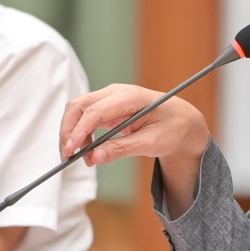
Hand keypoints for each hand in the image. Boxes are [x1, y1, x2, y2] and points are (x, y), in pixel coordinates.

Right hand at [61, 84, 210, 216]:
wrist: (182, 121)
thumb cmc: (173, 128)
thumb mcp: (151, 143)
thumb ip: (122, 149)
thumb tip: (94, 157)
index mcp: (130, 97)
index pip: (95, 111)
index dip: (79, 131)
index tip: (71, 150)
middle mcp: (116, 92)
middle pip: (79, 106)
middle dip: (68, 131)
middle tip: (67, 156)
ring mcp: (110, 98)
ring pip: (78, 111)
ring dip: (72, 133)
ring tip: (80, 158)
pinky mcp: (108, 108)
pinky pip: (86, 117)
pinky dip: (80, 133)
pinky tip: (86, 150)